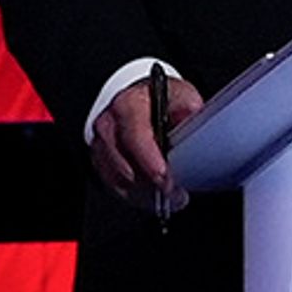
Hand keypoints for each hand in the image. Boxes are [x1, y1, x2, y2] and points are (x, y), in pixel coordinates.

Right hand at [89, 73, 203, 215]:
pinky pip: (115, 186)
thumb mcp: (179, 95)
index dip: (150, 161)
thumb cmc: (160, 100)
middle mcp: (108, 125)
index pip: (135, 136)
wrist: (141, 100)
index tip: (166, 178)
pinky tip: (155, 196)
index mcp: (128, 105)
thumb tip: (192, 117)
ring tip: (171, 196)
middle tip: (176, 193)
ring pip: (118, 180)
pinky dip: (136, 195)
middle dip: (151, 182)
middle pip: (124, 164)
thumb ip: (187, 107)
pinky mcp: (100, 161)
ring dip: (145, 192)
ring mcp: (101, 145)